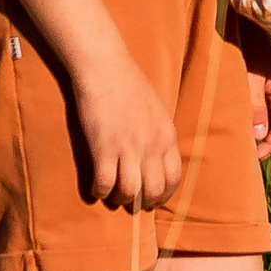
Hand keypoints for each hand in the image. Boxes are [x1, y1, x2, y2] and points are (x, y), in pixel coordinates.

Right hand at [69, 56, 182, 210]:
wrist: (106, 67)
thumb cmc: (129, 85)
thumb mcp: (156, 111)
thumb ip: (159, 136)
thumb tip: (158, 160)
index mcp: (167, 136)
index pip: (174, 178)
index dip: (163, 195)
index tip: (151, 199)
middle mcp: (152, 145)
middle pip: (154, 191)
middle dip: (142, 203)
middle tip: (130, 202)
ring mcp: (128, 147)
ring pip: (130, 192)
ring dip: (119, 199)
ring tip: (111, 194)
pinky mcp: (104, 147)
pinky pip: (104, 183)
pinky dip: (99, 191)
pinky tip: (95, 188)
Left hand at [236, 18, 270, 160]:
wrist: (240, 14)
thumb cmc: (244, 42)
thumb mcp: (249, 75)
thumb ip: (254, 105)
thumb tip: (259, 136)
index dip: (270, 146)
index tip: (250, 157)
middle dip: (261, 142)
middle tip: (240, 154)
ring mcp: (268, 85)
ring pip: (265, 116)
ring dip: (253, 129)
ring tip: (233, 139)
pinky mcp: (256, 79)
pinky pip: (256, 105)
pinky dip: (247, 116)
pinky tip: (230, 119)